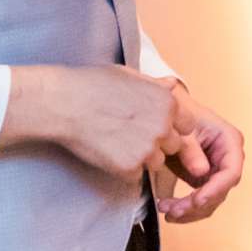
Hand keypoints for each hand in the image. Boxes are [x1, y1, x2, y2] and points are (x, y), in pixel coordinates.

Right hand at [1, 63, 205, 180]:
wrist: (64, 103)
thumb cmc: (94, 84)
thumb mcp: (130, 76)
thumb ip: (156, 85)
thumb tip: (172, 84)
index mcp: (168, 103)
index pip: (187, 125)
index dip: (171, 126)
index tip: (152, 124)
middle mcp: (163, 127)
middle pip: (174, 146)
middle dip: (159, 143)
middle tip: (131, 134)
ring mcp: (148, 150)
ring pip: (157, 163)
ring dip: (143, 158)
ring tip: (118, 142)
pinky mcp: (130, 168)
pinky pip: (136, 175)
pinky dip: (125, 168)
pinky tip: (108, 152)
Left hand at [153, 90, 244, 222]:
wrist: (169, 114)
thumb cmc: (179, 114)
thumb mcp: (182, 129)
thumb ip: (191, 149)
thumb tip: (201, 172)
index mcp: (229, 141)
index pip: (231, 172)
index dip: (215, 189)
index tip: (197, 201)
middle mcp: (228, 158)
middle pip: (220, 190)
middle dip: (197, 205)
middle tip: (174, 211)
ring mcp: (217, 170)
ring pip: (210, 200)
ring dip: (190, 211)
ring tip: (166, 210)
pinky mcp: (205, 179)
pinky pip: (200, 200)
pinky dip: (186, 209)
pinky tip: (169, 210)